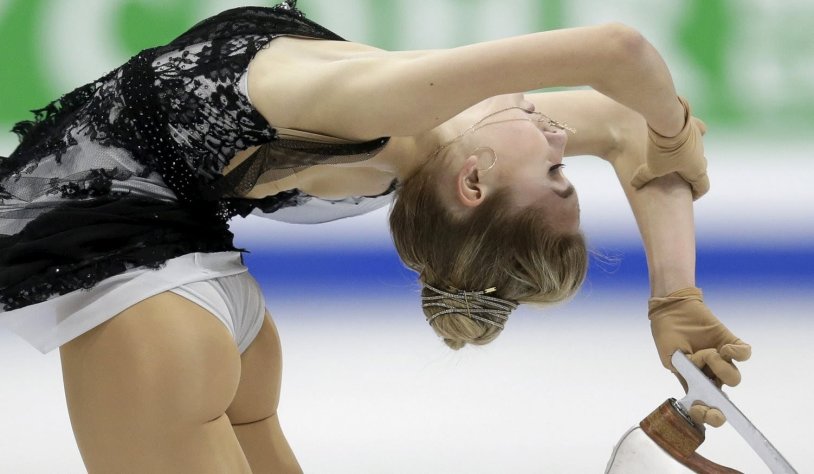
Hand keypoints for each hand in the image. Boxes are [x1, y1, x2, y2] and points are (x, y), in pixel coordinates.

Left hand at [630, 97, 709, 199]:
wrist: (669, 120)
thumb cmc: (663, 150)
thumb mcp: (652, 168)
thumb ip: (643, 178)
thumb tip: (634, 185)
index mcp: (696, 170)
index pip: (703, 187)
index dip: (696, 194)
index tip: (688, 196)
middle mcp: (701, 155)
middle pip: (700, 169)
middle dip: (689, 174)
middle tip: (677, 177)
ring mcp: (699, 139)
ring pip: (696, 150)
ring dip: (688, 154)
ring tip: (673, 155)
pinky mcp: (693, 125)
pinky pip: (696, 130)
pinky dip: (690, 133)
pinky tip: (681, 133)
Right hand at [648, 287, 750, 426]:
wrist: (672, 309)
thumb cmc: (667, 334)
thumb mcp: (670, 358)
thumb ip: (684, 373)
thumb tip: (700, 385)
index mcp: (694, 383)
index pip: (704, 406)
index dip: (707, 416)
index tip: (704, 412)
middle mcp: (710, 375)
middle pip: (723, 396)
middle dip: (719, 401)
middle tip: (711, 392)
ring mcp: (722, 360)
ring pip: (734, 377)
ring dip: (719, 366)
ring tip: (706, 352)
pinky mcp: (730, 344)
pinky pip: (744, 354)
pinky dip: (737, 353)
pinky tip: (725, 348)